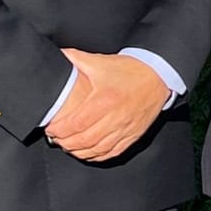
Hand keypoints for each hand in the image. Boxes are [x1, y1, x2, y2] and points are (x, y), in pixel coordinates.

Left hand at [47, 51, 170, 161]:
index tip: (51, 128)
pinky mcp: (133, 135)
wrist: (159, 76)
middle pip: (84, 140)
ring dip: (79, 151)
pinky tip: (88, 152)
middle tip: (56, 138)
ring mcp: (126, 128)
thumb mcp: (102, 62)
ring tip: (68, 145)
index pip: (75, 124)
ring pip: (97, 149)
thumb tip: (57, 54)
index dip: (59, 130)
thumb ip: (76, 59)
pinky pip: (112, 153)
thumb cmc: (130, 70)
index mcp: (105, 100)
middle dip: (65, 143)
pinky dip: (97, 156)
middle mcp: (116, 117)